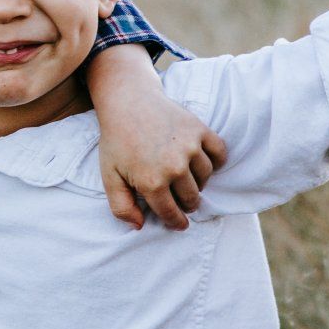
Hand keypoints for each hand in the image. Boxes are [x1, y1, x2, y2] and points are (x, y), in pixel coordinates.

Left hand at [88, 46, 227, 230]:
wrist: (129, 102)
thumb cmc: (117, 141)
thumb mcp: (109, 176)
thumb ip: (121, 206)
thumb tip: (138, 226)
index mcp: (151, 182)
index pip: (171, 214)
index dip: (175, 222)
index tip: (179, 223)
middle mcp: (174, 167)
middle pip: (192, 199)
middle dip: (186, 203)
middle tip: (179, 199)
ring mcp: (189, 148)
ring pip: (206, 179)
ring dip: (198, 183)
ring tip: (186, 178)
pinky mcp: (200, 130)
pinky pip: (219, 155)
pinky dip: (216, 162)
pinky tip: (203, 163)